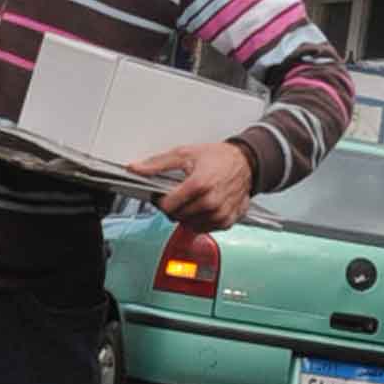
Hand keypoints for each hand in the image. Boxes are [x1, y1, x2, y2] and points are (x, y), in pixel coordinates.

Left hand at [129, 140, 254, 231]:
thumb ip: (157, 163)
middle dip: (172, 206)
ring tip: (191, 199)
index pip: (167, 206)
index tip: (161, 194)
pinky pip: (204, 229)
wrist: (246, 162)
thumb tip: (136, 168)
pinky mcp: (227, 222)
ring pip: (189, 225)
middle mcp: (211, 202)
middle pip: (177, 216)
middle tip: (177, 194)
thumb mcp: (184, 154)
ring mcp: (220, 214)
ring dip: (185, 214)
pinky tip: (202, 206)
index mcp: (199, 185)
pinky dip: (199, 220)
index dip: (159, 200)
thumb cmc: (218, 157)